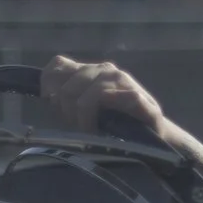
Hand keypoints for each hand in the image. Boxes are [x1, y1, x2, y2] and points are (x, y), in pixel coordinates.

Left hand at [40, 55, 202, 173]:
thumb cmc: (117, 125)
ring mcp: (121, 81)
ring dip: (80, 117)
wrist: (155, 138)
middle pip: (67, 84)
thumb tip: (48, 95)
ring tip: (85, 130)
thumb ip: (68, 98)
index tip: (50, 103)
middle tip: (74, 126)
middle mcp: (105, 70)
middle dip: (64, 109)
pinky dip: (94, 118)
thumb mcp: (85, 110)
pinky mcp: (135, 96)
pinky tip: (95, 129)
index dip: (48, 83)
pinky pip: (104, 99)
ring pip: (85, 94)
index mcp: (91, 70)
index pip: (58, 65)